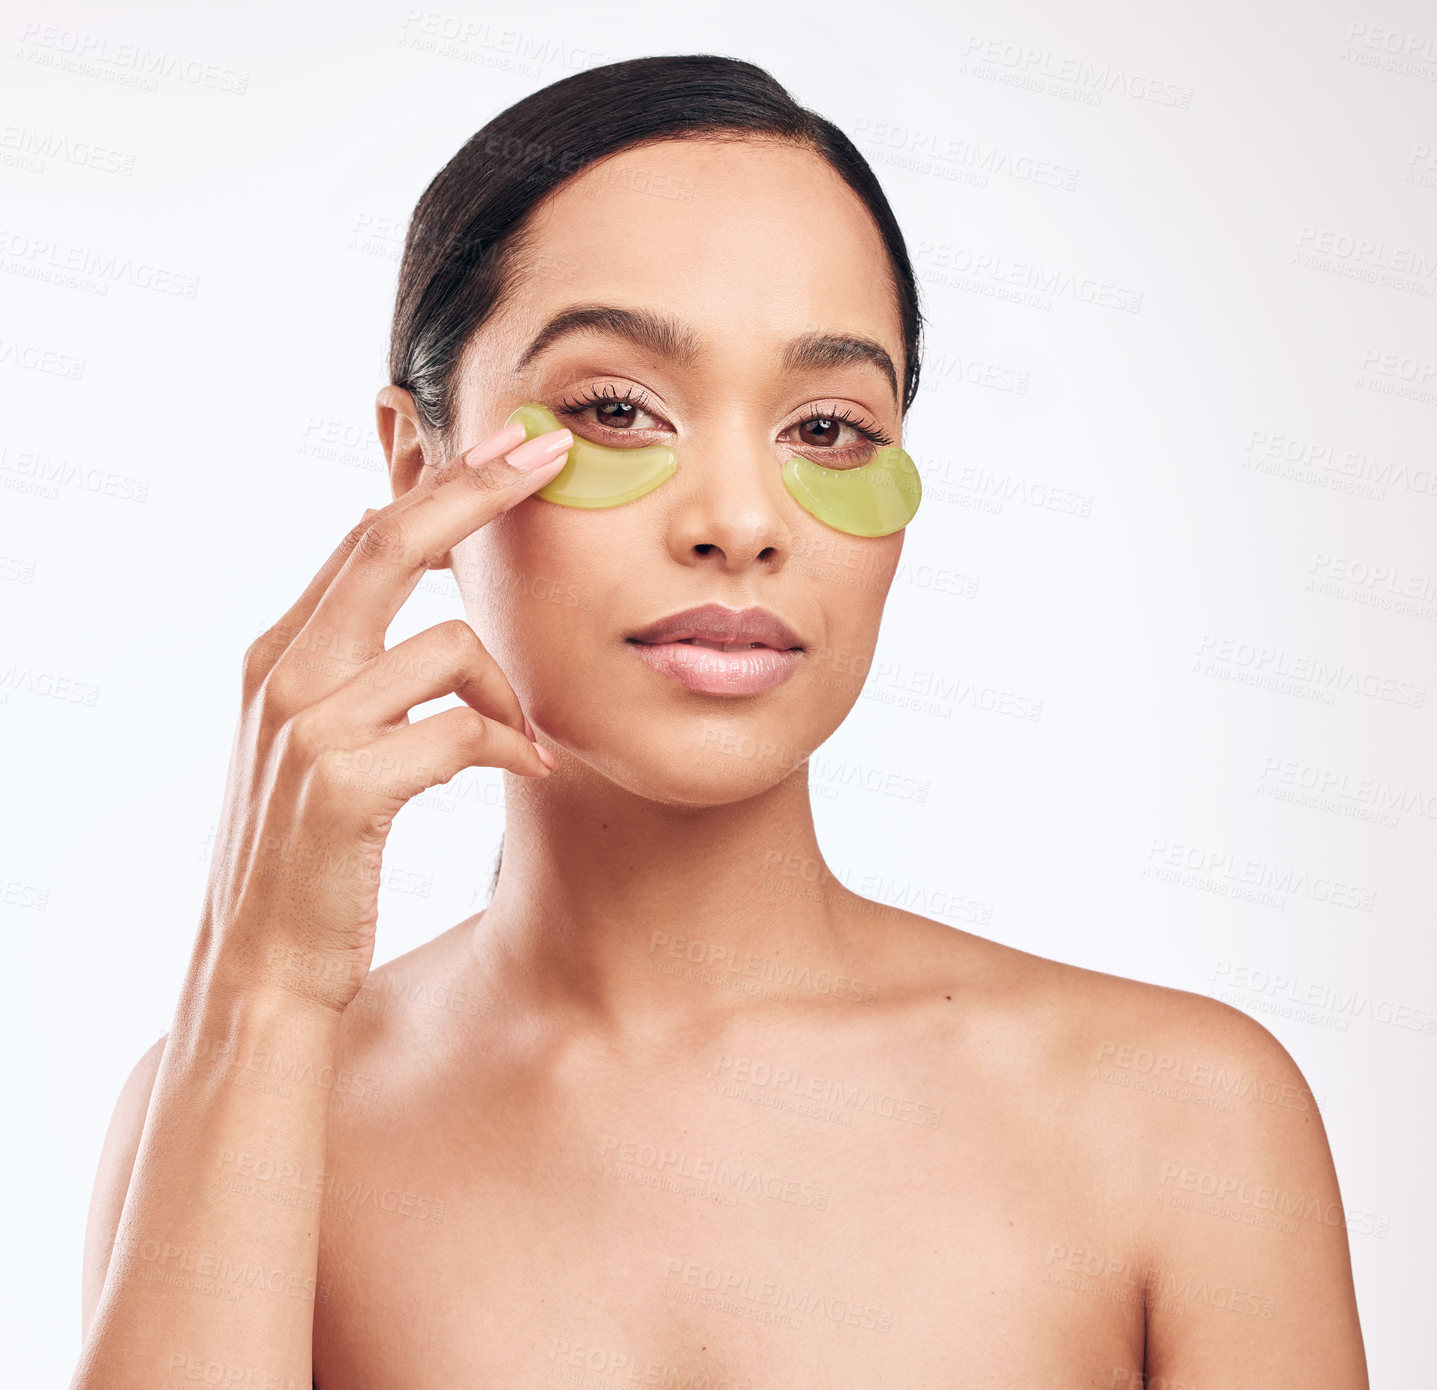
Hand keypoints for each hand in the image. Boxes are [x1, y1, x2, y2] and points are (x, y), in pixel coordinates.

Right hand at [194, 417, 573, 1011]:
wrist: (262, 968)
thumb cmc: (313, 854)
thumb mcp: (321, 742)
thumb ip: (362, 669)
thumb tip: (430, 606)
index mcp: (280, 653)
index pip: (365, 539)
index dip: (439, 484)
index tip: (507, 445)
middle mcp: (284, 673)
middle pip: (391, 544)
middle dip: (476, 490)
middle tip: (547, 453)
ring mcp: (309, 726)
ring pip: (450, 646)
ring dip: (509, 691)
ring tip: (527, 742)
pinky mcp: (344, 785)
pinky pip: (463, 729)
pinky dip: (511, 744)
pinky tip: (530, 772)